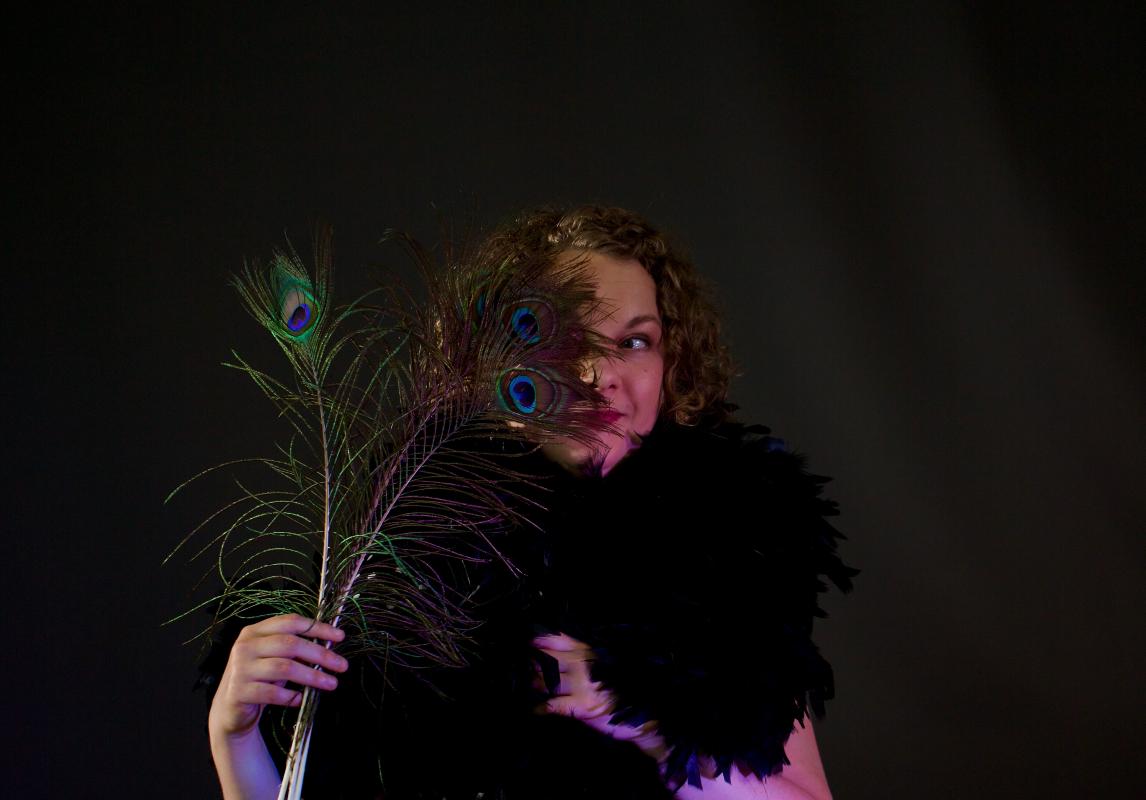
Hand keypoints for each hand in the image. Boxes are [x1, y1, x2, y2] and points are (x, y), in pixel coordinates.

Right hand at [208, 614, 347, 743]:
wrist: (230, 708)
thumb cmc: (260, 679)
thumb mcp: (274, 657)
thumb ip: (293, 647)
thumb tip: (330, 645)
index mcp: (255, 631)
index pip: (290, 622)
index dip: (317, 628)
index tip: (340, 637)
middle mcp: (245, 646)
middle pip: (290, 644)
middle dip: (320, 654)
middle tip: (342, 666)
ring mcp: (240, 669)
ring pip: (284, 668)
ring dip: (312, 676)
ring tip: (331, 683)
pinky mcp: (239, 692)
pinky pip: (272, 693)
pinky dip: (291, 697)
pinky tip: (302, 699)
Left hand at [532, 632, 666, 761]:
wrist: (646, 717)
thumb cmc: (625, 690)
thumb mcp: (606, 666)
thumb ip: (586, 658)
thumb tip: (559, 653)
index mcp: (592, 652)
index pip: (561, 640)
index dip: (541, 640)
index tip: (526, 640)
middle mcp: (586, 665)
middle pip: (549, 660)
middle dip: (531, 662)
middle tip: (517, 665)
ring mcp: (584, 685)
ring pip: (548, 680)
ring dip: (531, 683)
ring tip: (519, 685)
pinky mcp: (583, 707)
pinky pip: (554, 705)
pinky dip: (540, 707)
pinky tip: (531, 710)